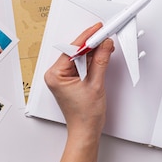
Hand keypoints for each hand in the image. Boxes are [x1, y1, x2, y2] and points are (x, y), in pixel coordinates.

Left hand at [44, 23, 114, 138]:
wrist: (85, 131)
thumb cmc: (85, 115)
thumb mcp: (95, 84)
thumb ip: (100, 61)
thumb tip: (104, 45)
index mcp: (56, 74)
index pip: (73, 49)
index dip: (87, 38)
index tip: (98, 30)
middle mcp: (56, 74)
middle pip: (76, 51)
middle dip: (92, 44)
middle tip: (105, 35)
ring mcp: (63, 77)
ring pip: (79, 56)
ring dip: (93, 51)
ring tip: (106, 46)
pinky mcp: (70, 79)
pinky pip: (81, 64)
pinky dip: (92, 59)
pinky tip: (101, 55)